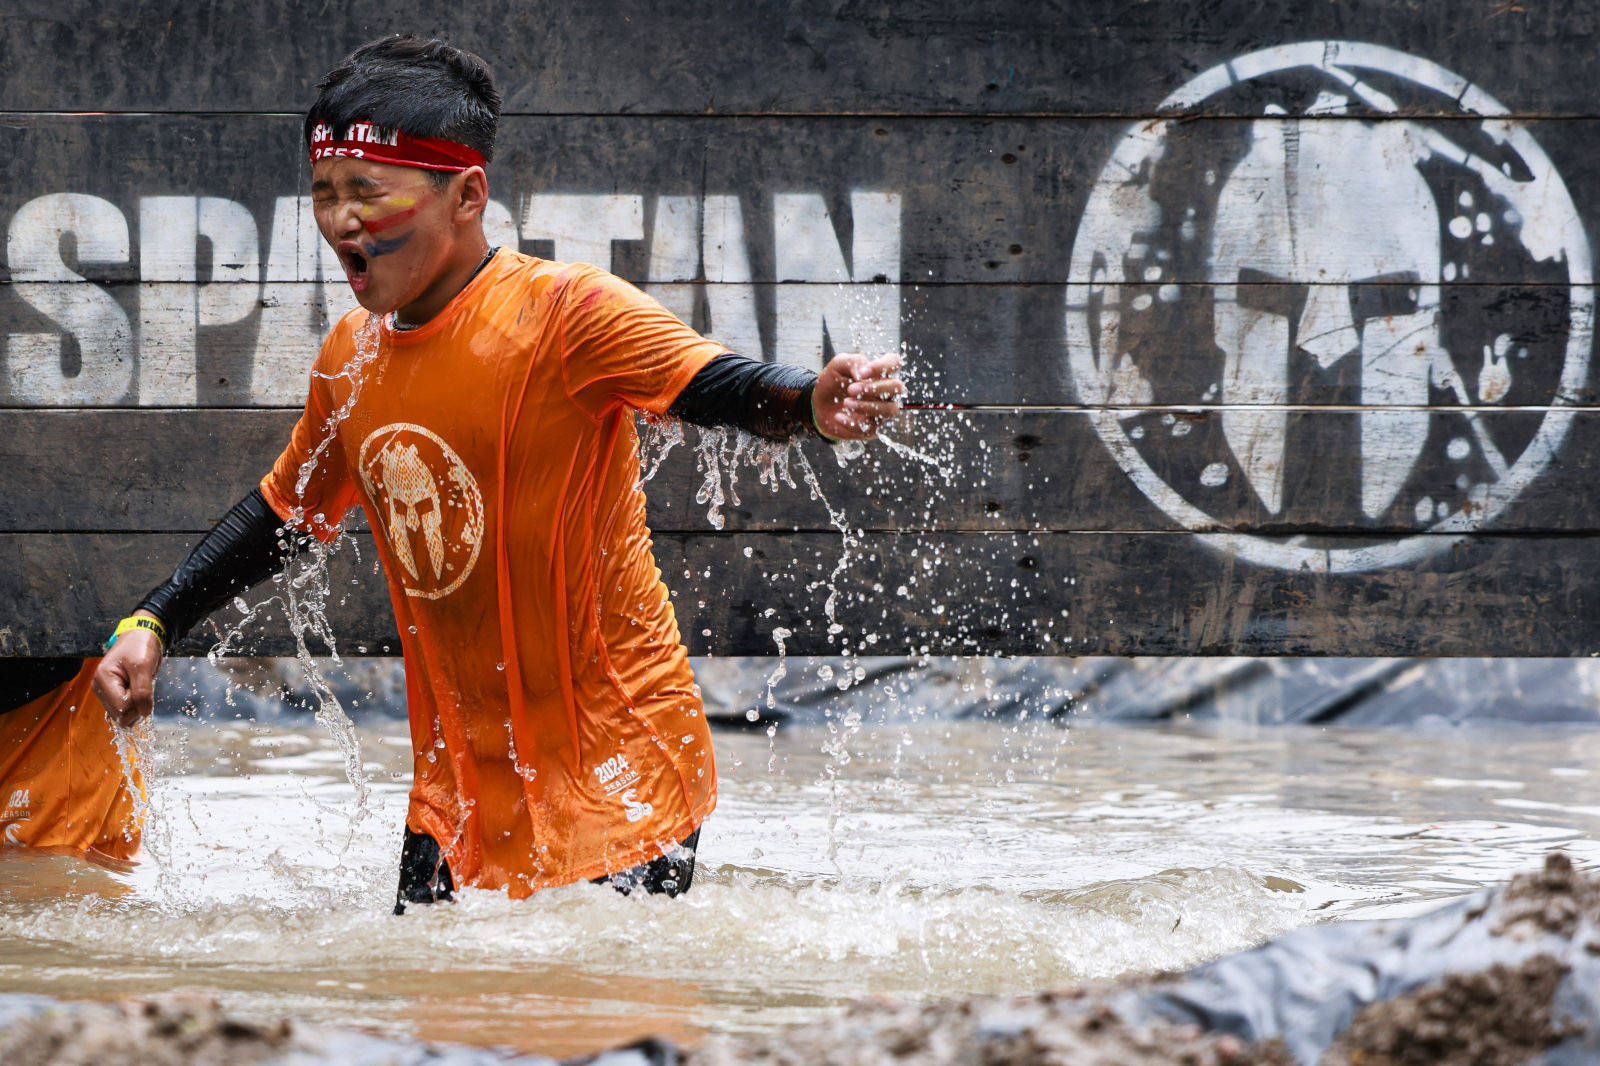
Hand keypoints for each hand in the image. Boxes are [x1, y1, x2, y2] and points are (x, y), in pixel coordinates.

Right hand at [92, 612, 164, 727]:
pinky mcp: (112, 694)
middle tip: (145, 687)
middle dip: (137, 706)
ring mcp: (105, 692)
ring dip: (137, 706)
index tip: (147, 688)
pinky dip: (135, 705)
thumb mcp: (144, 666)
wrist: (140, 637)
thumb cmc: (140, 646)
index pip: (121, 708)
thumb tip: (144, 713)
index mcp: (103, 679)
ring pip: (122, 715)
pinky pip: (124, 710)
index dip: (138, 704)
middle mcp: (100, 687)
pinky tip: (139, 692)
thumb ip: (143, 691)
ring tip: (141, 687)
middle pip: (120, 714)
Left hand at [813, 352, 904, 439]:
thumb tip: (862, 376)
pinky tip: (838, 417)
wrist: (818, 404)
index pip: (894, 362)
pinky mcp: (872, 427)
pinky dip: (853, 423)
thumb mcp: (838, 366)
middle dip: (875, 388)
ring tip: (846, 403)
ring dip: (867, 406)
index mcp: (879, 372)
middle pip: (897, 387)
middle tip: (851, 390)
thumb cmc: (833, 381)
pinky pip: (871, 427)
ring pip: (889, 409)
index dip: (883, 366)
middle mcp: (885, 391)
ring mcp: (881, 410)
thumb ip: (852, 363)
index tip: (863, 372)